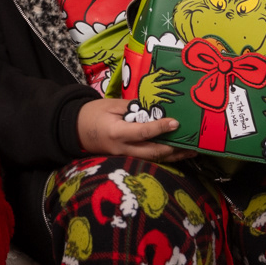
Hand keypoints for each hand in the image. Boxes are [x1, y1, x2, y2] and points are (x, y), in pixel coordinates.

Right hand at [76, 98, 193, 161]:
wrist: (74, 129)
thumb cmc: (91, 114)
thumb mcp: (109, 104)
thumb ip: (132, 106)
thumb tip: (153, 107)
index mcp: (117, 133)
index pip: (143, 132)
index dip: (160, 128)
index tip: (176, 123)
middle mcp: (123, 149)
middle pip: (153, 152)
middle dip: (174, 149)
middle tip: (192, 143)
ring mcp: (124, 157)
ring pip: (153, 159)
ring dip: (173, 157)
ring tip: (190, 151)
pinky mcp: (126, 159)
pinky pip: (147, 159)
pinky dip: (163, 156)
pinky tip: (175, 153)